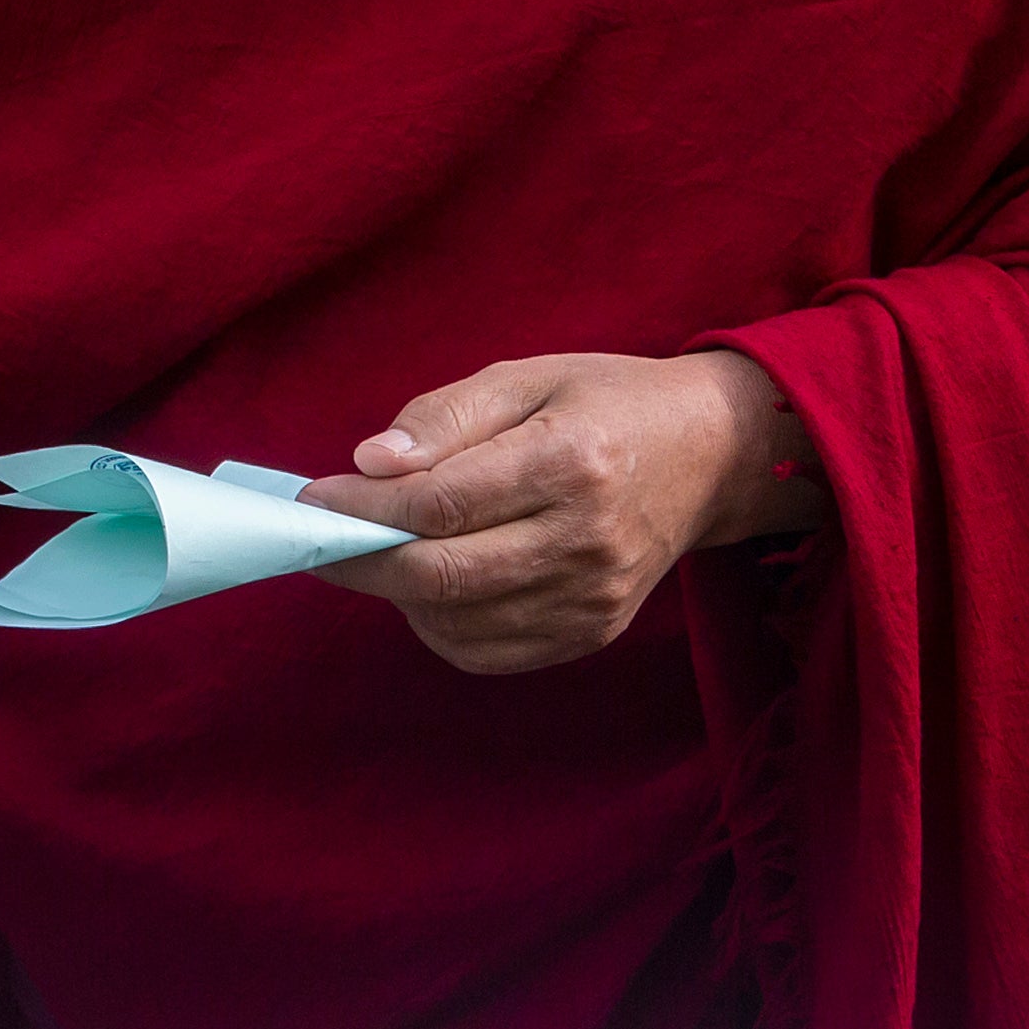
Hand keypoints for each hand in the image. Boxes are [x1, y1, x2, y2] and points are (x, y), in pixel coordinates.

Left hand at [297, 351, 827, 673]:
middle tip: (322, 539)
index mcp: (569, 462)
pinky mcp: (593, 633)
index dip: (363, 508)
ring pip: (456, 622)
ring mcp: (592, 598)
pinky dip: (440, 625)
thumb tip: (371, 464)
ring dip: (397, 594)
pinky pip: (489, 653)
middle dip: (362, 561)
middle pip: (440, 576)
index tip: (316, 496)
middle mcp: (584, 540)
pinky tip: (432, 584)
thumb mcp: (529, 376)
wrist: (711, 456)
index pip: (440, 504)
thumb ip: (445, 417)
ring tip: (384, 551)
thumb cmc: (608, 403)